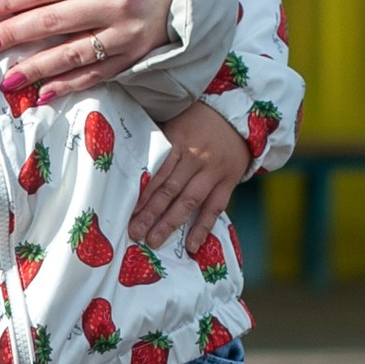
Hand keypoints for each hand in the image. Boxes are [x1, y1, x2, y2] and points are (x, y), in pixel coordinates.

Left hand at [0, 0, 181, 105]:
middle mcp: (115, 2)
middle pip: (53, 21)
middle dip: (14, 34)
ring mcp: (126, 33)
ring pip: (73, 54)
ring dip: (36, 68)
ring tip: (6, 79)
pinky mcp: (135, 55)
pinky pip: (97, 74)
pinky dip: (70, 85)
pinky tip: (44, 93)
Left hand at [128, 98, 243, 256]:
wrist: (237, 118)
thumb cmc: (198, 121)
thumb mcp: (175, 123)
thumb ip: (158, 144)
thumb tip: (127, 163)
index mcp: (179, 141)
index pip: (158, 171)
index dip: (143, 193)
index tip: (128, 211)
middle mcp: (196, 158)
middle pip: (170, 189)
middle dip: (151, 213)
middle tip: (135, 232)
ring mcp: (213, 172)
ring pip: (190, 201)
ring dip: (171, 223)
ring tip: (154, 241)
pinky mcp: (228, 183)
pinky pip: (214, 208)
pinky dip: (203, 228)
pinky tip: (191, 245)